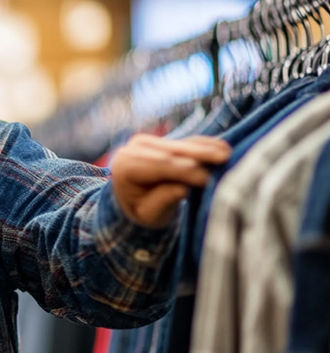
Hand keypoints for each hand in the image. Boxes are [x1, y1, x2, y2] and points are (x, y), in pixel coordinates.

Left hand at [109, 134, 231, 227]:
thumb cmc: (142, 211)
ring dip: (206, 148)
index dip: (184, 171)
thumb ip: (162, 200)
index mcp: (125, 165)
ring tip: (227, 153)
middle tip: (224, 159)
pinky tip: (223, 147)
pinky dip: (206, 145)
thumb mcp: (148, 213)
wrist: (134, 201)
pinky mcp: (165, 139)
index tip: (207, 180)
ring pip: (183, 144)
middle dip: (199, 155)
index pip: (158, 165)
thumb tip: (184, 188)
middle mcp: (134, 148)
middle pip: (172, 151)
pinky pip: (188, 141)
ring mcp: (150, 141)